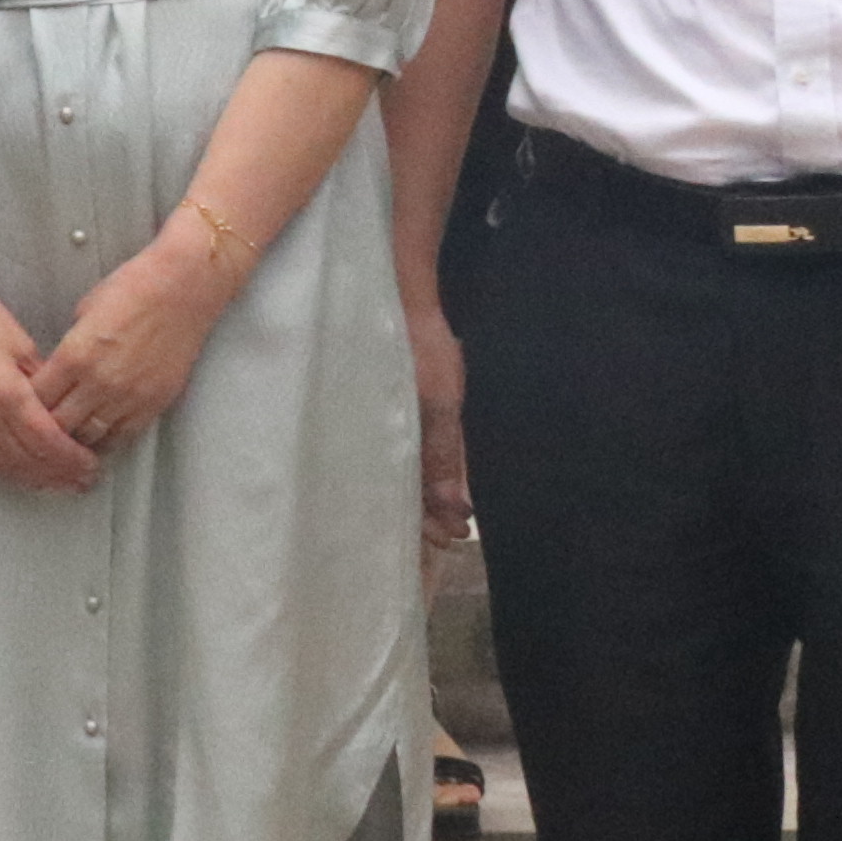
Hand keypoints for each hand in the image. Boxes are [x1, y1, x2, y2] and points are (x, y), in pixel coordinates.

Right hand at [0, 253, 91, 492]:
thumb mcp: (23, 346)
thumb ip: (45, 384)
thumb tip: (65, 410)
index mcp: (6, 394)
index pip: (47, 442)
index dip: (73, 460)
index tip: (92, 466)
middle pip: (28, 460)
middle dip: (60, 475)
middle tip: (83, 481)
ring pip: (4, 467)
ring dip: (34, 479)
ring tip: (58, 483)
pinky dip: (3, 472)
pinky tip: (20, 474)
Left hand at [29, 228, 227, 459]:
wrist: (181, 289)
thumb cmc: (132, 290)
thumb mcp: (83, 313)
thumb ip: (69, 349)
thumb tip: (57, 371)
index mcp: (75, 355)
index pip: (37, 398)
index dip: (26, 404)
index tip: (24, 405)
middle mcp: (99, 381)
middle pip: (59, 424)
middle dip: (46, 426)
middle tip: (40, 427)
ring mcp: (128, 396)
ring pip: (90, 436)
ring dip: (75, 437)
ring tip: (67, 436)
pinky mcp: (153, 403)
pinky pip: (122, 435)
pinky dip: (106, 438)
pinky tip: (98, 435)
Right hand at [407, 299, 475, 548]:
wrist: (399, 301)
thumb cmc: (418, 352)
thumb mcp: (437, 405)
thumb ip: (444, 456)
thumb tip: (456, 509)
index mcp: (387, 442)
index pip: (403, 497)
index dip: (424, 522)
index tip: (451, 539)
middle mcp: (385, 437)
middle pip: (402, 489)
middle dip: (426, 516)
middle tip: (455, 537)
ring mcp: (390, 423)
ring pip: (404, 473)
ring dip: (426, 497)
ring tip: (452, 517)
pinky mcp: (396, 408)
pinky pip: (407, 450)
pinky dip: (422, 470)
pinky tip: (434, 479)